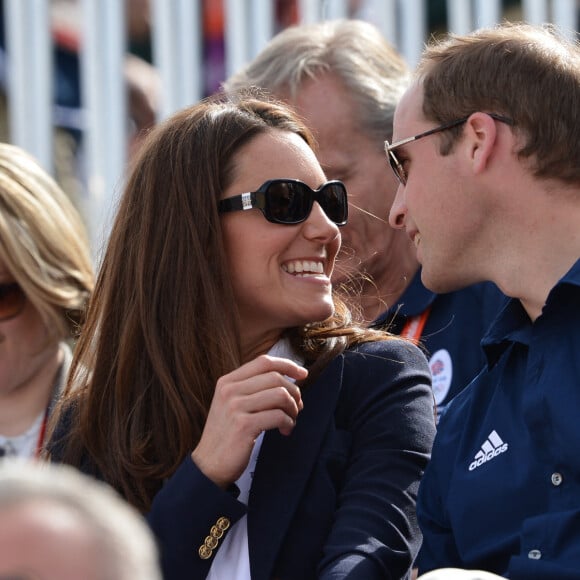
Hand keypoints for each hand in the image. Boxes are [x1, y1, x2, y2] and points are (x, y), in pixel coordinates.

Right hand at [191, 355, 306, 488]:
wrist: (208, 465)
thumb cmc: (227, 435)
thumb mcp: (232, 404)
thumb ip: (252, 389)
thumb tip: (288, 381)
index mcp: (228, 381)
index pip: (263, 362)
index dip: (287, 365)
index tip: (302, 373)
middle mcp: (230, 390)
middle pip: (275, 378)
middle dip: (294, 392)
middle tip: (297, 407)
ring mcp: (235, 407)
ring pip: (280, 395)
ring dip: (293, 408)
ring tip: (290, 420)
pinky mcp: (244, 426)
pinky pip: (279, 416)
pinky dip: (289, 423)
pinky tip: (285, 430)